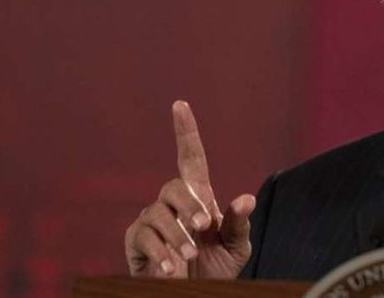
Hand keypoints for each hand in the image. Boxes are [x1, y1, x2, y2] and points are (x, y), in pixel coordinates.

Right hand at [125, 101, 255, 277]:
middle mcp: (173, 204)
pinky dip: (160, 253)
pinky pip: (144, 236)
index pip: (191, 158)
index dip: (186, 132)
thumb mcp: (235, 247)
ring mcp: (152, 220)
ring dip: (177, 236)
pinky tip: (170, 268)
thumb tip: (246, 198)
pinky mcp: (136, 240)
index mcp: (200, 198)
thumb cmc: (216, 268)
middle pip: (175, 186)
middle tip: (204, 227)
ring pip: (159, 213)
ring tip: (189, 257)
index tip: (180, 105)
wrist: (195, 295)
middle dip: (191, 206)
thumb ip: (238, 223)